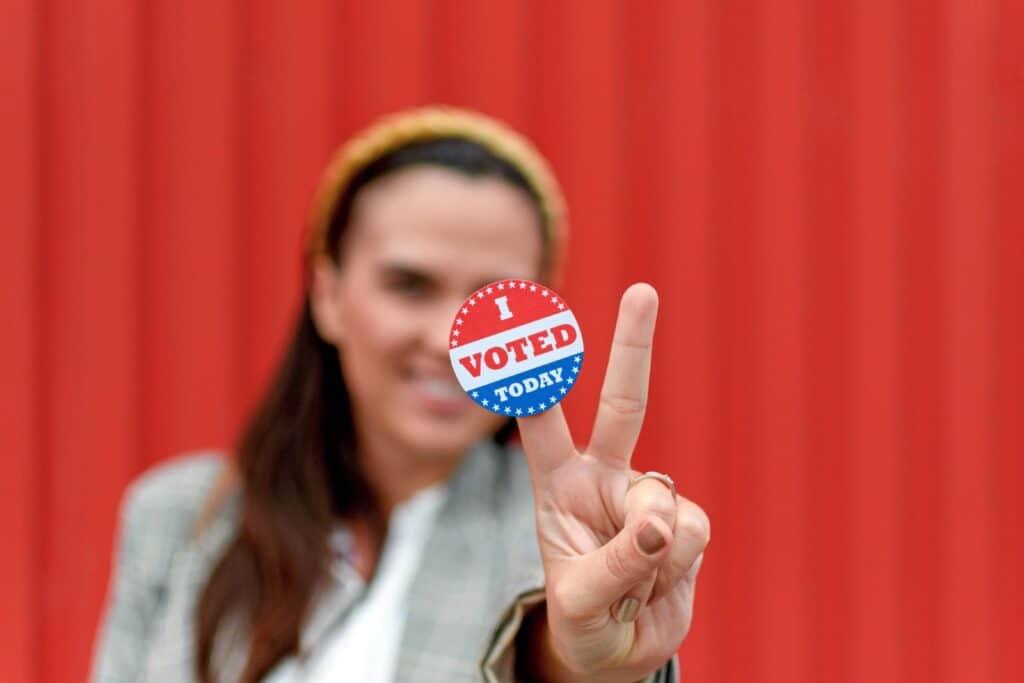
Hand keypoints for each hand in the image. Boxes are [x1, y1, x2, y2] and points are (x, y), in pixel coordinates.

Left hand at [516, 283, 709, 681]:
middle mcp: (604, 475)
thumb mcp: (579, 603)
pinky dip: (675, 567)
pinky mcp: (686, 519)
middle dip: (633, 347)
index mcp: (557, 483)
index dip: (531, 375)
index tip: (520, 321)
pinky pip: (691, 532)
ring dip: (648, 556)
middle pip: (624, 404)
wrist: (620, 648)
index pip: (539, 421)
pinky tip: (658, 581)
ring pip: (661, 503)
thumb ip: (615, 562)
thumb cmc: (583, 618)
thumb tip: (661, 523)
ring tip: (629, 585)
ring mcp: (648, 495)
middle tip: (643, 291)